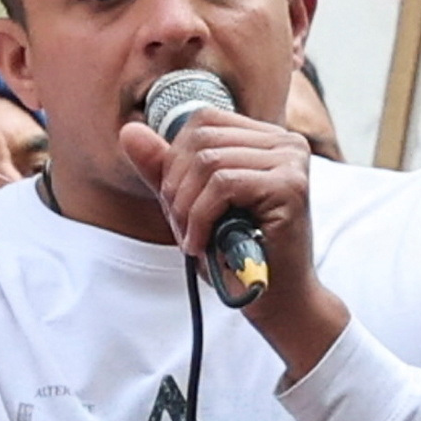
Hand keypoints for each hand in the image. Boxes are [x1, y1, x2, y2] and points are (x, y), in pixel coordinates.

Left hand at [111, 103, 344, 374]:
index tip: (179, 203)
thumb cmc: (237, 252)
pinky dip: (201, 217)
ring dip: (187, 206)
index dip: (176, 159)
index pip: (203, 121)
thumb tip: (128, 131)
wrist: (276, 299)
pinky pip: (223, 184)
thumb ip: (163, 168)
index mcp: (267, 138)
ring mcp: (292, 162)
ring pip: (209, 161)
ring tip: (192, 238)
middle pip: (202, 139)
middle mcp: (286, 142)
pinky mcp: (290, 187)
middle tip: (182, 226)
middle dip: (177, 186)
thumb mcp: (192, 204)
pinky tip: (201, 243)